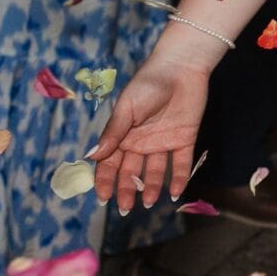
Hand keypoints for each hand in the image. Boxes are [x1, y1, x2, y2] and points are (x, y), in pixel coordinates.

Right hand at [90, 57, 209, 214]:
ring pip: (155, 171)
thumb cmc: (148, 83)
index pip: (110, 163)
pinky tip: (175, 193)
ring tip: (147, 203)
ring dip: (151, 187)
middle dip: (126, 190)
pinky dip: (178, 178)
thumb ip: (113, 133)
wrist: (181, 67)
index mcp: (123, 134)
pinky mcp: (185, 139)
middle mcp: (141, 142)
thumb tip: (92, 156)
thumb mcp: (127, 108)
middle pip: (131, 172)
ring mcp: (163, 142)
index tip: (101, 198)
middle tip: (124, 208)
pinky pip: (181, 163)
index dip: (105, 180)